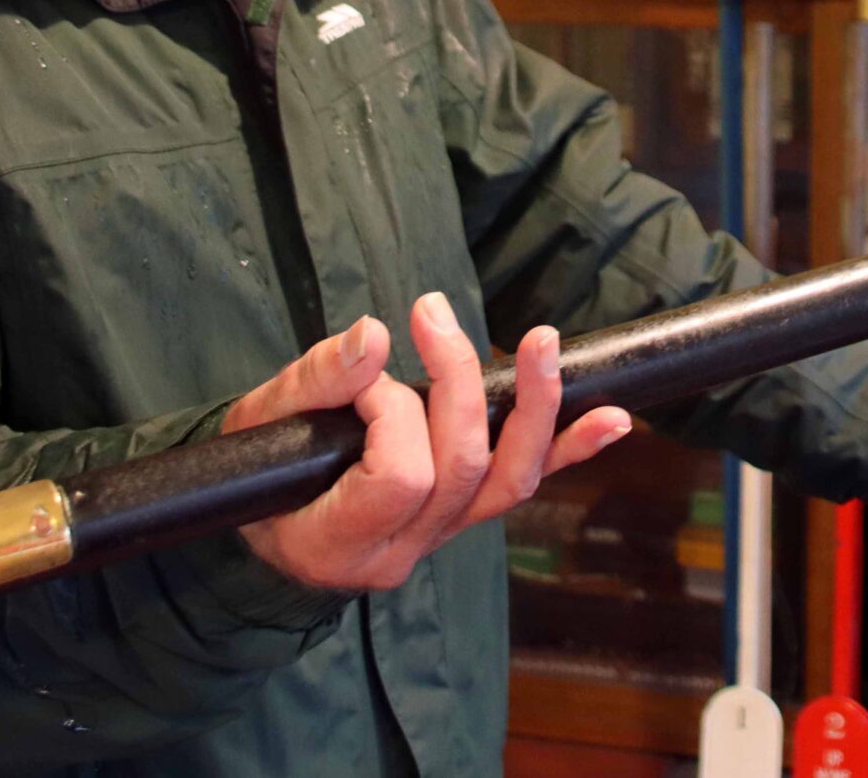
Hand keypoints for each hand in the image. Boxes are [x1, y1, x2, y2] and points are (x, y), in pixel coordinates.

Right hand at [222, 294, 631, 592]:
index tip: (365, 376)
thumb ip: (315, 381)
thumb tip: (375, 336)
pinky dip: (568, 449)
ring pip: (507, 483)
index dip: (393, 412)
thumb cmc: (255, 465)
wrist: (263, 517)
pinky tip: (612, 418)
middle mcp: (396, 553)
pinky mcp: (462, 517)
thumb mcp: (261, 420)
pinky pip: (521, 486)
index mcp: (336, 540)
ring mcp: (437, 540)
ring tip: (544, 345)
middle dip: (455, 383)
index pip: (400, 475)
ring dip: (534, 409)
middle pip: (461, 469)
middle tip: (432, 314)